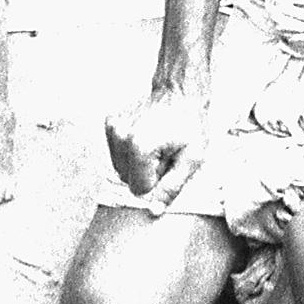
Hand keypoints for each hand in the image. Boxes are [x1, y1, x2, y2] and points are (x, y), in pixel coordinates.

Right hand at [103, 88, 209, 202]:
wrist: (180, 91)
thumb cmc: (190, 123)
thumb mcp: (192, 159)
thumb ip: (172, 188)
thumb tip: (154, 211)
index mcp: (140, 147)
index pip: (139, 189)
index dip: (157, 182)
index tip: (169, 164)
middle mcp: (121, 137)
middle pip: (127, 180)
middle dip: (146, 173)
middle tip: (165, 154)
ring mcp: (113, 128)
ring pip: (120, 168)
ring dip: (138, 164)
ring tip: (156, 145)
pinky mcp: (110, 123)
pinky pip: (117, 153)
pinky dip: (131, 151)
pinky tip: (146, 137)